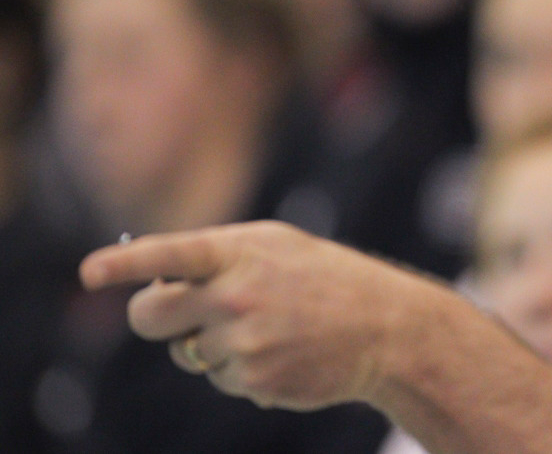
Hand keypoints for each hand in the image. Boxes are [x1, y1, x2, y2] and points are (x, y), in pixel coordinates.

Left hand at [79, 221, 414, 409]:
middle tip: (175, 315)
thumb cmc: (328, 278)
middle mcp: (237, 297)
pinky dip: (241, 369)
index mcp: (241, 253)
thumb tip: (158, 281)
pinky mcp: (253, 382)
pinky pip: (219, 378)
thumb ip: (218, 254)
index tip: (90, 272)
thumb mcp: (277, 245)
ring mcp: (244, 343)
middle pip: (151, 316)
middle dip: (153, 316)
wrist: (386, 328)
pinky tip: (282, 353)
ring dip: (211, 343)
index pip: (169, 255)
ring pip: (186, 352)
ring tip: (267, 329)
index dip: (124, 264)